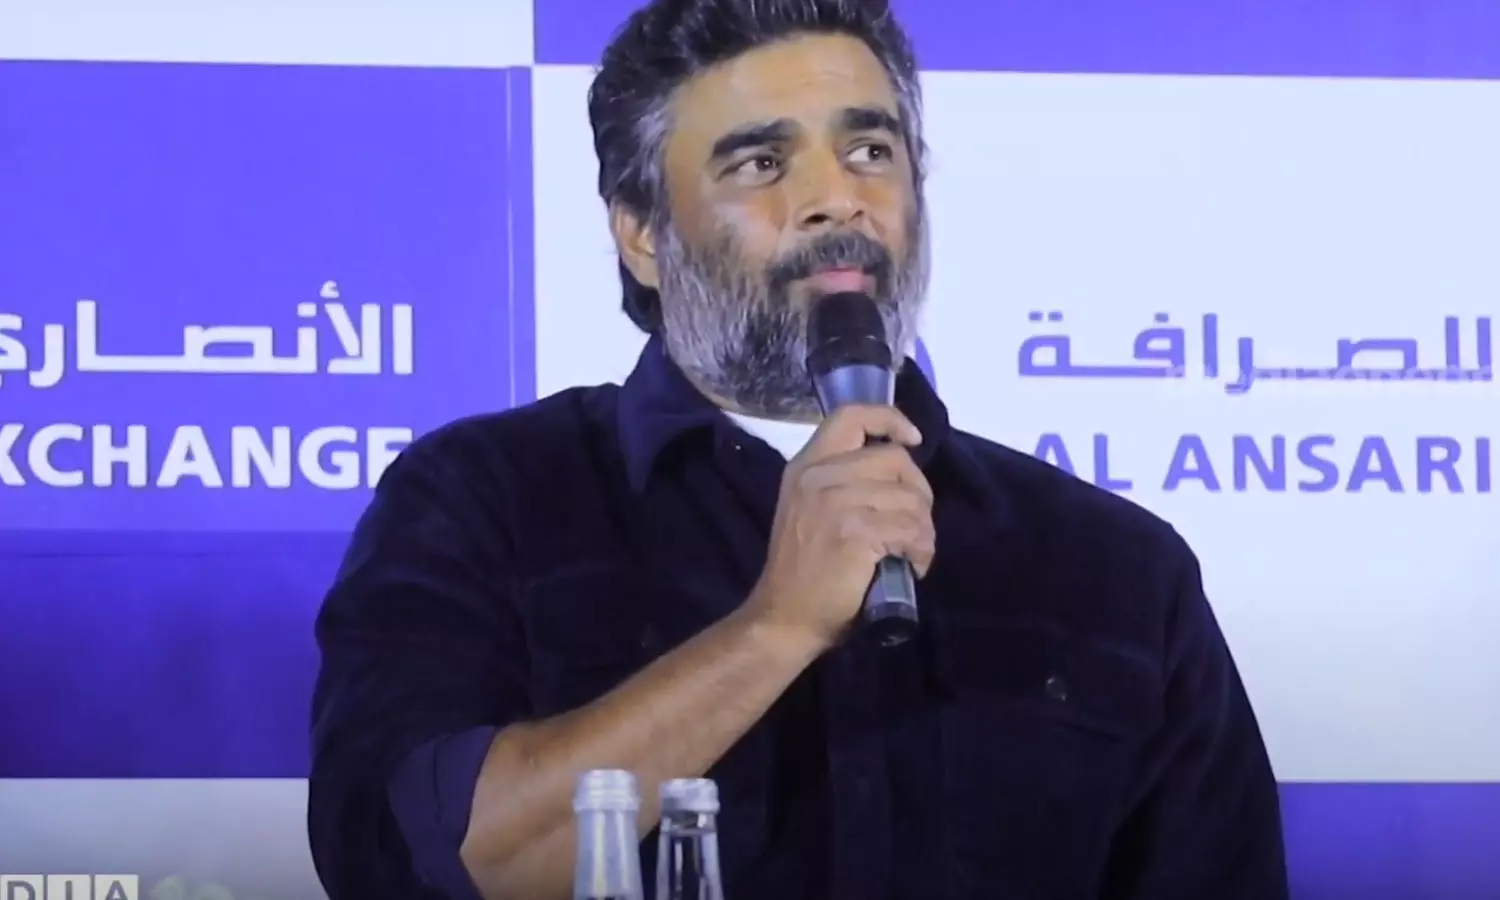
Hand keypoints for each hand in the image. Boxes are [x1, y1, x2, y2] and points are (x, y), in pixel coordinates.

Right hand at [746, 404, 934, 649]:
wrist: (784, 617)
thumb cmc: (801, 569)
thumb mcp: (807, 507)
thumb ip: (840, 480)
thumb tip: (898, 468)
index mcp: (806, 465)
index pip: (851, 415)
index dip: (890, 419)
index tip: (911, 439)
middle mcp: (819, 475)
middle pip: (895, 459)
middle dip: (918, 492)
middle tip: (913, 525)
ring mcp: (836, 502)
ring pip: (911, 499)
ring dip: (923, 530)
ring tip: (912, 552)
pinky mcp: (856, 532)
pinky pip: (911, 530)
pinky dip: (921, 551)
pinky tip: (912, 566)